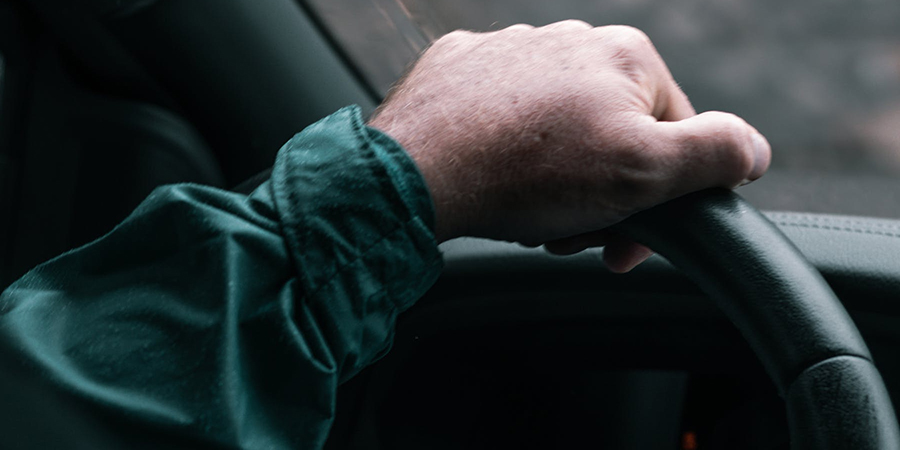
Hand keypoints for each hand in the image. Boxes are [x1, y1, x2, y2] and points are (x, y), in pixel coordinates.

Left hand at [368, 21, 770, 271]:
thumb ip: (716, 154)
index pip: (671, 133)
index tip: (623, 241)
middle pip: (610, 133)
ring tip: (528, 214)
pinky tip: (492, 178)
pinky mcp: (461, 70)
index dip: (655, 197)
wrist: (417, 170)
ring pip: (555, 129)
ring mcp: (509, 50)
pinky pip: (501, 118)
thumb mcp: (646, 172)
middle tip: (570, 235)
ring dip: (553, 180)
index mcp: (625, 56)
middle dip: (600, 194)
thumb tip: (754, 150)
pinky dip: (504, 152)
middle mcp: (568, 40)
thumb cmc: (530, 171)